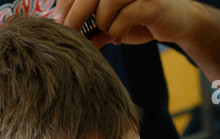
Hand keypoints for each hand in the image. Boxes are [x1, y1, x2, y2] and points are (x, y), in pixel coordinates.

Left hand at [54, 0, 194, 46]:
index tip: (58, 22)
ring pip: (107, 2)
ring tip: (108, 32)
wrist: (176, 21)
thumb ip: (91, 29)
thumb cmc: (140, 19)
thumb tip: (65, 38)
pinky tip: (119, 38)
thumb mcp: (110, 24)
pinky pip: (126, 16)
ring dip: (102, 23)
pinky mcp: (153, 3)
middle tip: (71, 32)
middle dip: (76, 14)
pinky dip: (117, 31)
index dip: (66, 3)